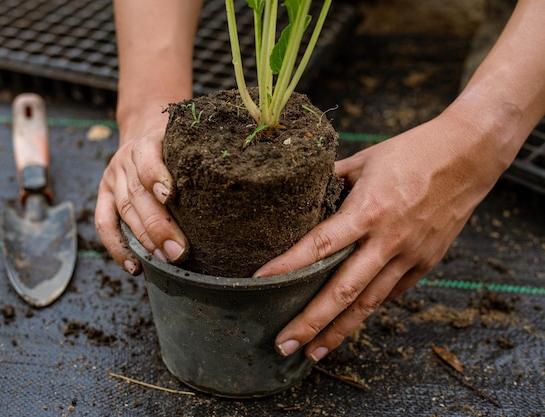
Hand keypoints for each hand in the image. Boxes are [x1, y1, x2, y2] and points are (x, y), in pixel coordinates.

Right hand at [95, 114, 187, 274]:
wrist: (143, 131)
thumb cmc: (175, 144)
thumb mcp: (185, 141)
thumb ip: (198, 160)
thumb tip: (228, 192)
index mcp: (146, 143)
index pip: (147, 160)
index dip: (156, 177)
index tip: (170, 196)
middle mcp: (125, 160)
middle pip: (137, 194)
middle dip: (158, 226)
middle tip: (179, 251)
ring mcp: (112, 179)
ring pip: (124, 211)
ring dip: (144, 240)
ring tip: (165, 259)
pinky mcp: (103, 196)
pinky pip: (104, 224)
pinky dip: (118, 248)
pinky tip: (135, 267)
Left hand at [255, 113, 500, 361]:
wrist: (469, 156)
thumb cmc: (412, 152)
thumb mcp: (364, 160)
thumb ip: (332, 182)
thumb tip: (304, 196)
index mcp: (368, 210)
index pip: (319, 245)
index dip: (287, 266)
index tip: (260, 283)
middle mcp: (388, 240)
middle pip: (343, 291)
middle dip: (311, 322)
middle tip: (283, 345)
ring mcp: (410, 255)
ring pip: (369, 303)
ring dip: (339, 331)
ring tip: (313, 353)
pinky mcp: (426, 262)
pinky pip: (392, 292)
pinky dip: (369, 307)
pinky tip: (349, 321)